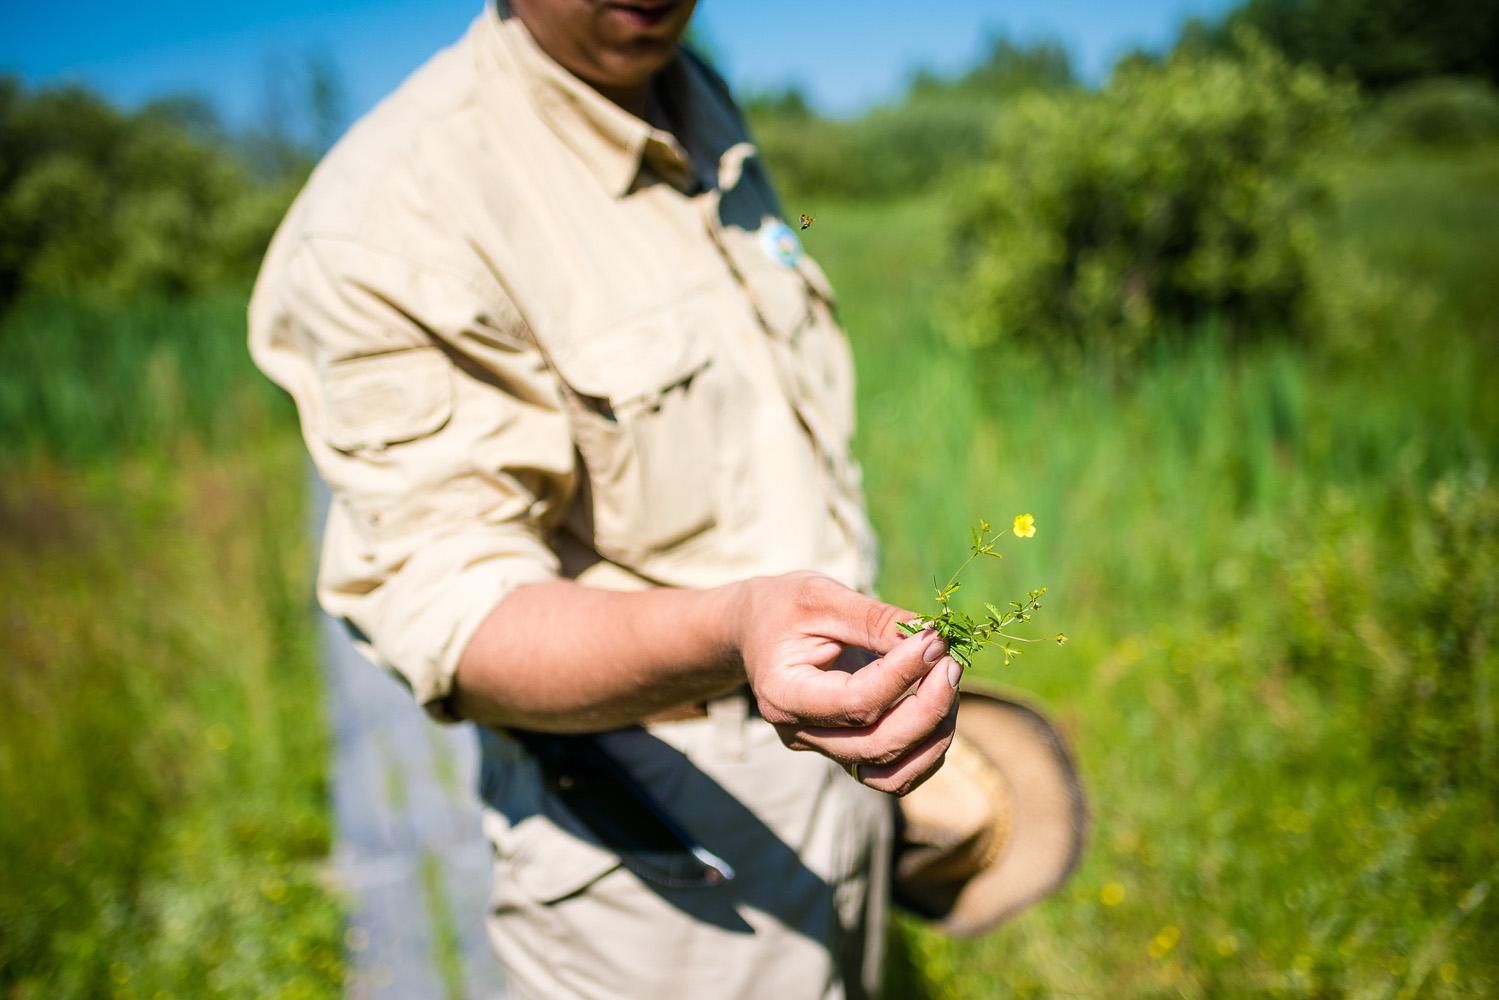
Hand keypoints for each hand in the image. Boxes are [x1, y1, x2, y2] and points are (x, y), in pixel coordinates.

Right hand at [729, 572, 962, 795]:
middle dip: (928, 708)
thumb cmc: (784, 606)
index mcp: (784, 693)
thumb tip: (933, 638)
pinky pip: (894, 773)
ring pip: (891, 773)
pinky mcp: (844, 751)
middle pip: (877, 746)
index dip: (903, 675)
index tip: (935, 639)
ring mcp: (822, 748)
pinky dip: (927, 749)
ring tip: (949, 683)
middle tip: (951, 661)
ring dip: (934, 735)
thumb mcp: (823, 597)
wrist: (756, 629)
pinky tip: (941, 705)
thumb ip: (875, 619)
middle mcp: (799, 733)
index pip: (855, 702)